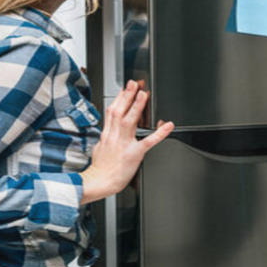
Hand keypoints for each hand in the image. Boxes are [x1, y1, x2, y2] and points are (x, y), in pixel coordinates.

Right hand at [80, 80, 173, 202]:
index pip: (112, 112)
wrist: (99, 182)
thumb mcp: (99, 148)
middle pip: (119, 112)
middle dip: (126, 96)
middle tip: (134, 84)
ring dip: (136, 107)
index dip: (118, 98)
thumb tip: (109, 129)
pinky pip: (148, 142)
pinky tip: (167, 126)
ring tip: (143, 95)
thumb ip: (106, 137)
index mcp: (107, 135)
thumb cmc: (100, 169)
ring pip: (129, 121)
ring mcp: (124, 144)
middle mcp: (114, 136)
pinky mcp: (133, 154)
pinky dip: (159, 133)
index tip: (124, 89)